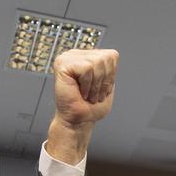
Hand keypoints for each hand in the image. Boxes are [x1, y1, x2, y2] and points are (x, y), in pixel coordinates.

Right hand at [46, 48, 118, 163]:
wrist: (79, 121)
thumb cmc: (90, 108)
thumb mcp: (107, 85)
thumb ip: (110, 68)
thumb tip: (113, 54)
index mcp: (87, 57)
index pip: (112, 56)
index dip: (111, 76)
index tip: (100, 89)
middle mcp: (77, 55)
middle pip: (105, 58)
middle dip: (103, 81)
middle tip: (93, 94)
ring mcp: (68, 58)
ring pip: (96, 63)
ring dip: (95, 85)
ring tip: (87, 94)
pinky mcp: (62, 64)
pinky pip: (86, 68)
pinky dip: (87, 85)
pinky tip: (80, 92)